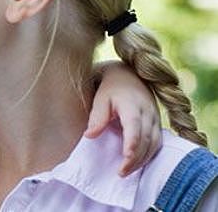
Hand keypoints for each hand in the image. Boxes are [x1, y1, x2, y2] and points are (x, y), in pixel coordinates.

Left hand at [85, 60, 161, 175]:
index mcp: (132, 104)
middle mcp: (148, 112)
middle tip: (121, 172)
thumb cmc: (111, 87)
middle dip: (135, 158)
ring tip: (127, 171)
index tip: (125, 158)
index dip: (132, 143)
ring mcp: (155, 118)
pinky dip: (149, 155)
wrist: (129, 75)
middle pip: (145, 139)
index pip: (135, 126)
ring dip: (142, 160)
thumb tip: (89, 136)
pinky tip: (138, 163)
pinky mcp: (158, 123)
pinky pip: (158, 143)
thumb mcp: (100, 98)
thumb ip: (97, 117)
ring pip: (154, 143)